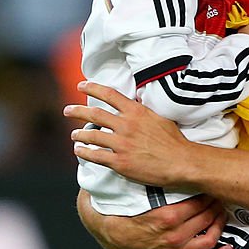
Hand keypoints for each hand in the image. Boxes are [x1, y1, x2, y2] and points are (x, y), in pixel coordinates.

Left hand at [64, 82, 188, 187]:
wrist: (182, 163)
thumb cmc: (174, 142)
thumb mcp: (159, 118)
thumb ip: (143, 112)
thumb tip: (134, 106)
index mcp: (136, 112)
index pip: (109, 94)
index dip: (92, 88)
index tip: (81, 86)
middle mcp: (126, 125)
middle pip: (94, 114)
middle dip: (77, 111)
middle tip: (67, 110)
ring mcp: (121, 144)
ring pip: (91, 136)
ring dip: (79, 135)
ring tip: (74, 135)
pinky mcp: (120, 162)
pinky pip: (95, 156)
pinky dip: (84, 152)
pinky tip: (79, 151)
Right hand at [77, 189, 231, 248]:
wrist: (113, 234)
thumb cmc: (127, 212)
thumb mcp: (140, 192)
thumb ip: (154, 178)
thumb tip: (164, 156)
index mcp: (167, 216)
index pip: (199, 202)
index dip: (209, 192)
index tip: (212, 187)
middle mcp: (174, 235)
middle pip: (207, 217)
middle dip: (216, 205)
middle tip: (218, 198)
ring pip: (210, 238)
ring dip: (220, 225)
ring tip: (222, 216)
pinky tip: (227, 248)